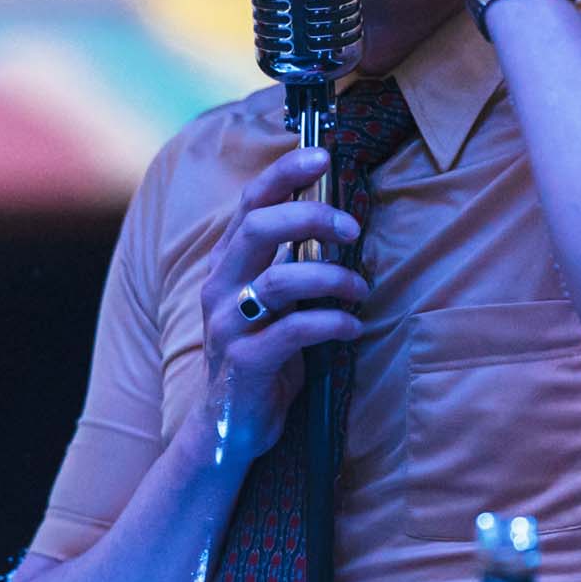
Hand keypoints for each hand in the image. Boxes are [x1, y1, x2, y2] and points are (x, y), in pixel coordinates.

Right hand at [196, 140, 369, 466]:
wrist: (229, 426)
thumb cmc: (263, 355)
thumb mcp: (275, 302)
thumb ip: (293, 263)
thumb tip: (340, 222)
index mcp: (228, 264)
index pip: (251, 203)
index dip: (284, 174)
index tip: (322, 155)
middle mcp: (220, 286)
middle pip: (258, 226)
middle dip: (311, 216)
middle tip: (351, 226)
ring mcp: (228, 324)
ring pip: (279, 279)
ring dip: (331, 276)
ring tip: (360, 287)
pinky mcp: (244, 361)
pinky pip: (294, 330)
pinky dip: (332, 322)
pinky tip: (353, 325)